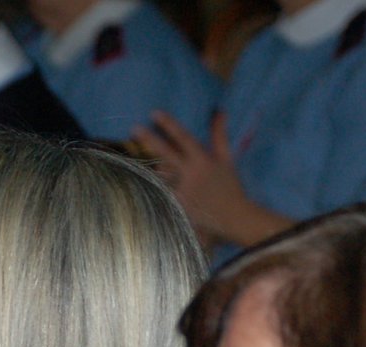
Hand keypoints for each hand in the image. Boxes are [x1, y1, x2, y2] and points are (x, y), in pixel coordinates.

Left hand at [133, 111, 253, 242]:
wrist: (233, 216)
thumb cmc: (230, 186)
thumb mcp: (226, 158)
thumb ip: (220, 135)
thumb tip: (219, 111)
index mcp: (202, 160)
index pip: (183, 137)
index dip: (169, 124)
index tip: (155, 113)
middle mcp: (189, 173)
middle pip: (166, 153)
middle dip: (150, 140)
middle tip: (134, 128)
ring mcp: (182, 190)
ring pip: (160, 174)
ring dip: (149, 164)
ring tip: (131, 156)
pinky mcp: (177, 205)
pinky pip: (161, 192)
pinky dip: (154, 185)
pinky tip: (140, 180)